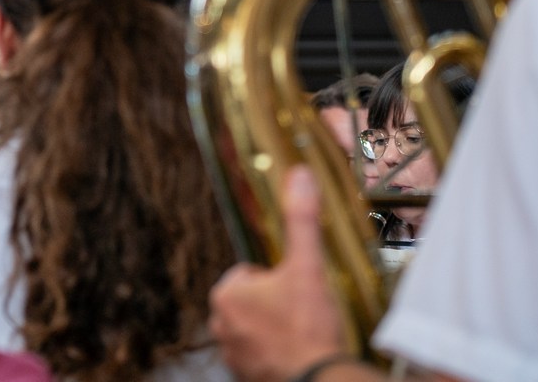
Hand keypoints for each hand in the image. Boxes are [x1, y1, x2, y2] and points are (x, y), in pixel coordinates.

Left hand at [210, 166, 351, 381]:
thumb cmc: (308, 328)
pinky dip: (276, 355)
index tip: (296, 292)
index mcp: (226, 294)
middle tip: (302, 313)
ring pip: (256, 329)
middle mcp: (220, 326)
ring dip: (276, 330)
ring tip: (301, 334)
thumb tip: (299, 177)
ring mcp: (231, 355)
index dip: (278, 279)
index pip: (250, 273)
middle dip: (276, 305)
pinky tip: (297, 354)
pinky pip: (260, 356)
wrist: (318, 380)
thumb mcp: (307, 265)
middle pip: (253, 301)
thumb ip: (302, 219)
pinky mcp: (244, 378)